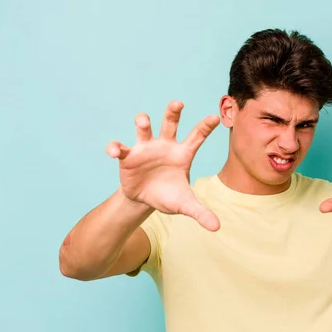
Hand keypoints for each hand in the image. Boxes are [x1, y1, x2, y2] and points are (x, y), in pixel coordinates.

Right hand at [106, 101, 220, 230]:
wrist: (145, 200)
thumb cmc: (169, 196)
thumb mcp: (185, 205)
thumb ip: (200, 212)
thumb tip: (217, 227)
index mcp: (183, 154)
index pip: (196, 137)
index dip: (205, 127)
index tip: (214, 117)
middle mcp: (165, 145)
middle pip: (170, 124)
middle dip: (173, 112)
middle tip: (178, 103)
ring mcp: (146, 148)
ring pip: (144, 129)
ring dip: (143, 122)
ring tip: (143, 121)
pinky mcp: (129, 156)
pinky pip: (121, 147)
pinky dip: (116, 148)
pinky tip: (114, 152)